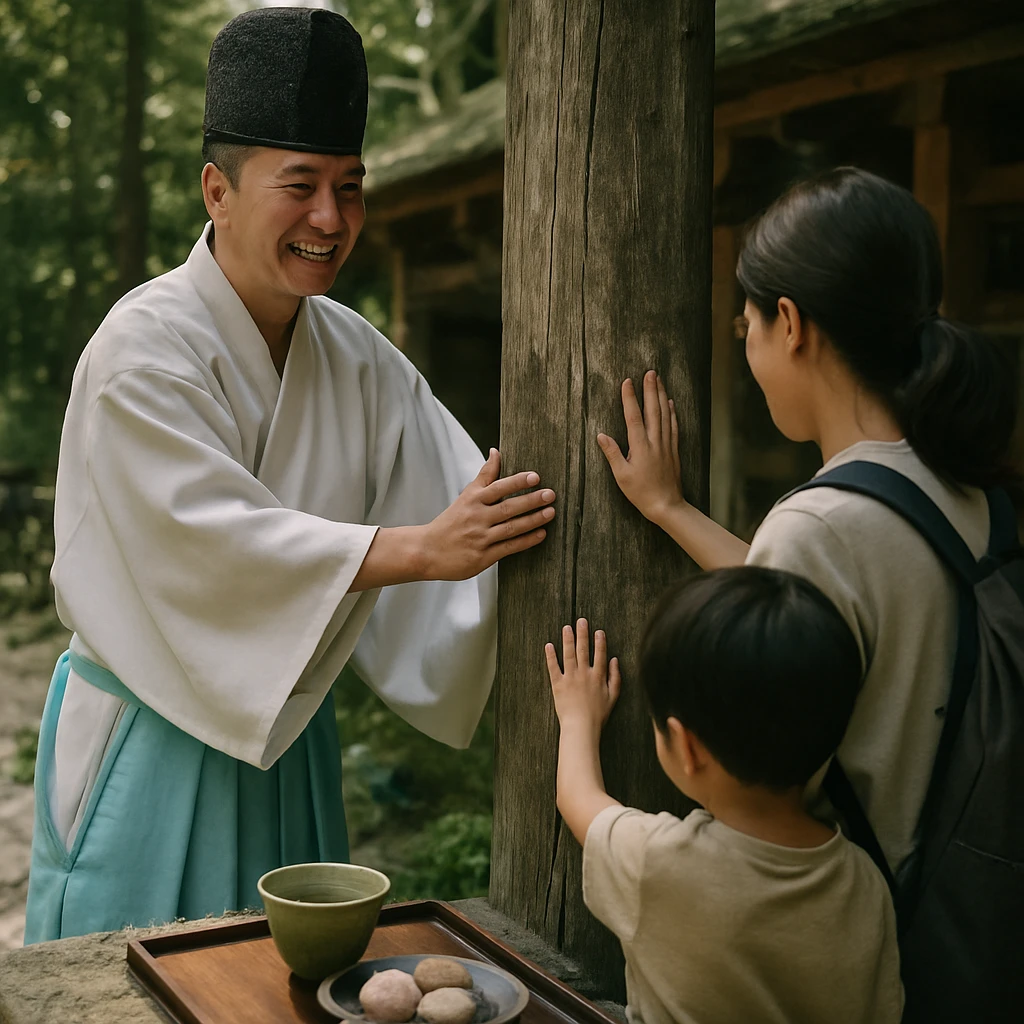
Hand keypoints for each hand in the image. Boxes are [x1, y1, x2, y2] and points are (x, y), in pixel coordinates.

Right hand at [422, 448, 554, 580]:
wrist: (427, 551)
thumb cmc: (451, 522)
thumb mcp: (466, 495)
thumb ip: (484, 475)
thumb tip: (496, 452)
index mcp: (472, 500)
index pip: (497, 488)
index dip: (517, 482)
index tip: (535, 477)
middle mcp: (476, 518)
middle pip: (507, 508)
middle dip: (531, 501)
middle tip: (550, 494)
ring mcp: (480, 538)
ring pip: (511, 528)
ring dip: (533, 520)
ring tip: (551, 512)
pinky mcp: (483, 557)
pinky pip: (508, 547)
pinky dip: (526, 541)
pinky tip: (541, 534)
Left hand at [546, 618, 620, 735]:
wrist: (581, 727)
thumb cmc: (599, 715)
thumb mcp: (613, 696)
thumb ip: (615, 677)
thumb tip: (615, 660)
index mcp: (598, 676)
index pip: (600, 654)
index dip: (599, 641)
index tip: (598, 630)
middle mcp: (584, 673)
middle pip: (583, 649)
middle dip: (583, 634)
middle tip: (581, 620)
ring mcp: (570, 678)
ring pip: (568, 654)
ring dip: (567, 639)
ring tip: (566, 627)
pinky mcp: (558, 684)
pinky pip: (553, 667)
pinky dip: (550, 656)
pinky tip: (548, 645)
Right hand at [597, 370, 684, 524]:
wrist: (667, 505)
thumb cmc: (641, 493)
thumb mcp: (622, 476)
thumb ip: (612, 453)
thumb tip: (601, 435)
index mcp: (640, 447)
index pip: (633, 417)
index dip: (630, 398)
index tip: (627, 381)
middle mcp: (655, 442)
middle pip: (653, 410)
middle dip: (650, 389)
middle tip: (650, 372)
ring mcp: (666, 445)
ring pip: (665, 414)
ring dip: (661, 396)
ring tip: (659, 380)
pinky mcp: (673, 450)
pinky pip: (673, 426)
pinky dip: (672, 412)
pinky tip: (670, 403)